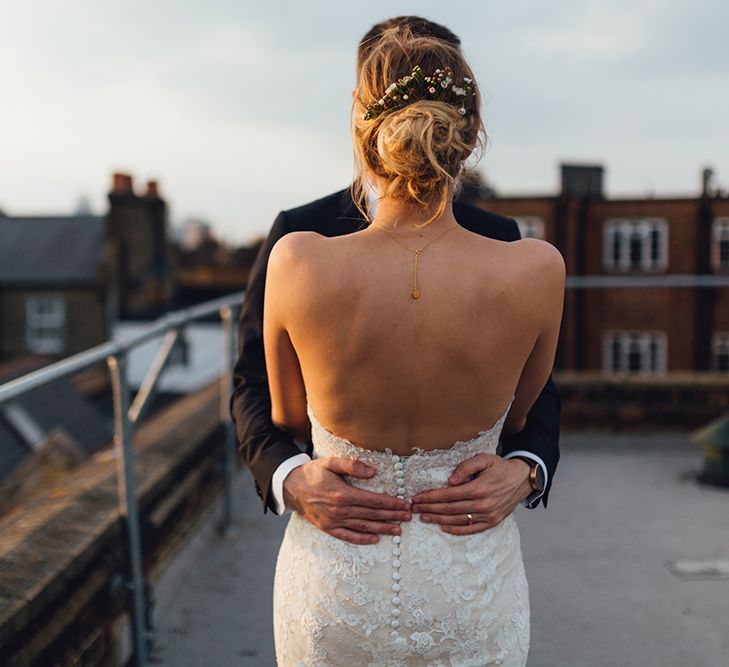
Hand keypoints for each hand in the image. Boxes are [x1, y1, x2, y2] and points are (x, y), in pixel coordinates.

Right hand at [283, 456, 411, 544]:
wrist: (291, 487)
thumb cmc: (313, 472)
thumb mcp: (331, 462)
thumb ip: (352, 465)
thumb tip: (373, 472)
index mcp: (342, 494)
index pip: (373, 500)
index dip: (391, 503)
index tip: (405, 504)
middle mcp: (340, 510)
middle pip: (372, 514)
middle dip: (392, 516)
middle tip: (409, 517)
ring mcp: (334, 521)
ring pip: (363, 527)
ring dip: (382, 528)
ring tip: (398, 529)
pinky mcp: (328, 528)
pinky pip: (348, 536)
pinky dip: (362, 539)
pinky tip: (375, 539)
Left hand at [410, 455, 531, 534]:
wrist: (522, 479)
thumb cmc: (500, 467)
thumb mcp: (484, 459)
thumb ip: (466, 467)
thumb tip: (450, 481)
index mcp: (479, 488)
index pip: (448, 495)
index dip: (430, 497)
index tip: (417, 498)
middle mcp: (483, 504)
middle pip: (450, 509)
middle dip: (429, 509)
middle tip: (414, 509)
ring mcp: (488, 515)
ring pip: (458, 520)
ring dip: (438, 520)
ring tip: (424, 518)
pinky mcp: (493, 522)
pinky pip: (472, 529)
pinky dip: (457, 530)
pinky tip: (444, 527)